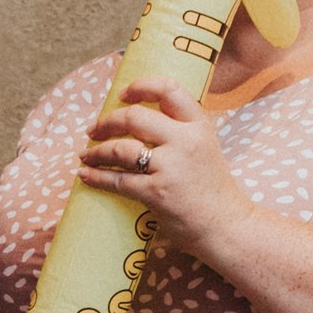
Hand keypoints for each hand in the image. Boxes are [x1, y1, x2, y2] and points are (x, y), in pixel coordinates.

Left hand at [78, 78, 258, 262]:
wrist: (227, 225)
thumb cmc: (211, 189)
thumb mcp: (204, 147)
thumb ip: (180, 131)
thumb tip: (139, 120)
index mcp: (199, 126)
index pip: (169, 90)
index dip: (141, 87)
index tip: (122, 95)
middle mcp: (186, 141)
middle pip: (135, 117)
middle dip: (107, 122)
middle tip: (93, 130)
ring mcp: (171, 166)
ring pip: (121, 148)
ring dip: (96, 151)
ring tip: (85, 156)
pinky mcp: (157, 192)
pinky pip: (118, 180)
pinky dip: (97, 177)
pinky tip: (86, 175)